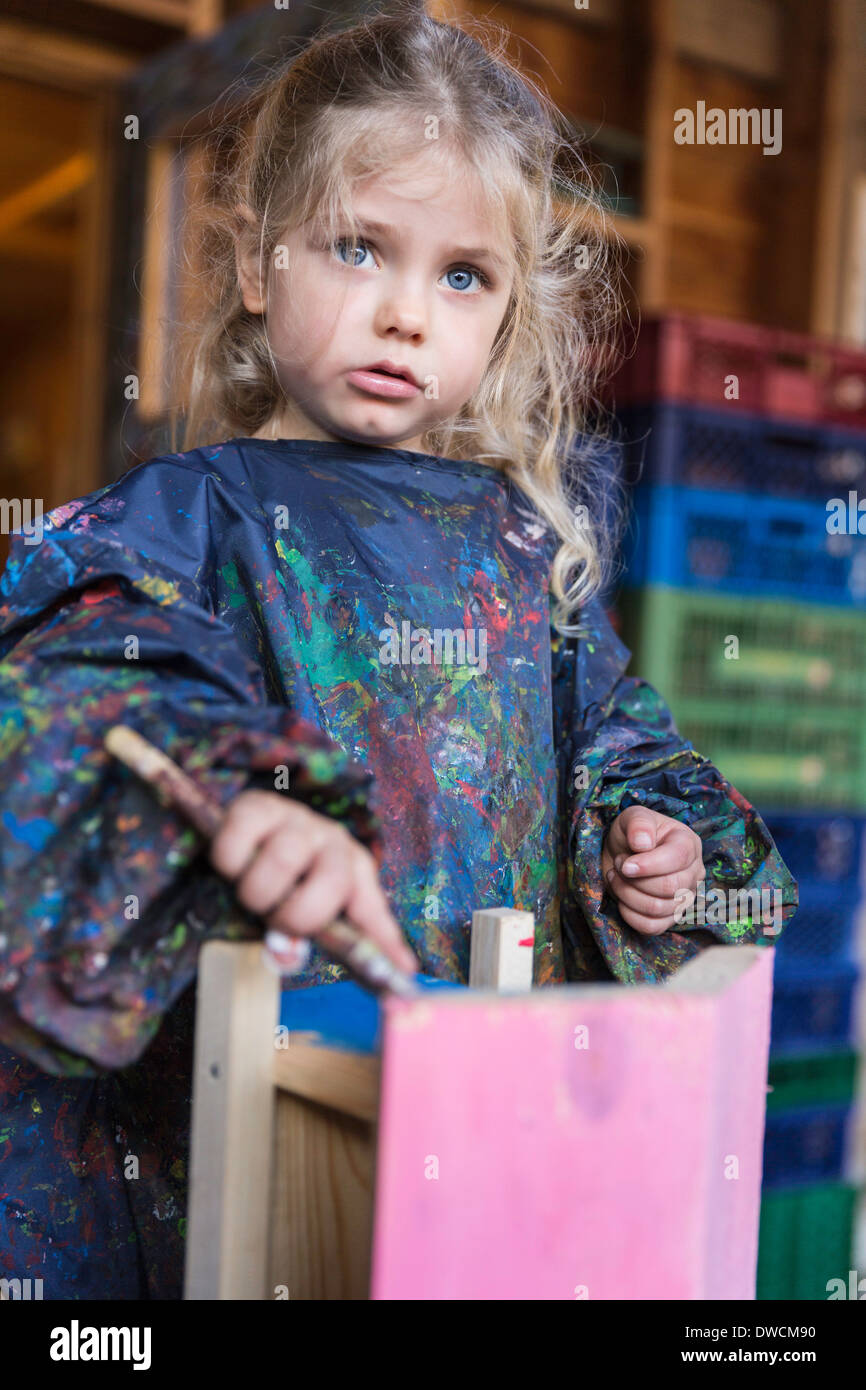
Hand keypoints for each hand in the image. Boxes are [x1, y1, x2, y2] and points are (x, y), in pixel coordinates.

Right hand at [208, 790, 418, 975]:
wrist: (248, 830)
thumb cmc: (283, 879)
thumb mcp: (301, 909)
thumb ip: (300, 942)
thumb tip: (288, 957)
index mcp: (352, 869)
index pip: (371, 908)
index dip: (386, 941)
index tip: (404, 972)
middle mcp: (332, 840)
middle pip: (331, 883)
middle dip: (297, 916)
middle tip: (275, 920)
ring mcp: (296, 819)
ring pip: (283, 859)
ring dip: (258, 892)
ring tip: (252, 894)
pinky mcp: (256, 807)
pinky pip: (240, 843)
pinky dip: (230, 863)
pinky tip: (234, 866)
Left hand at [601, 806, 704, 935]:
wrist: (623, 852)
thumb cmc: (632, 834)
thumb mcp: (632, 817)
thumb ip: (639, 824)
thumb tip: (643, 844)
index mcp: (689, 843)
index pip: (678, 859)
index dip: (649, 865)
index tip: (624, 864)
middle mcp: (693, 872)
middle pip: (669, 887)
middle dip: (634, 879)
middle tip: (618, 866)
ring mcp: (685, 897)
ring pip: (658, 909)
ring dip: (627, 895)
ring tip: (616, 877)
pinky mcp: (670, 917)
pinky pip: (652, 927)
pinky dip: (630, 915)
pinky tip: (622, 899)